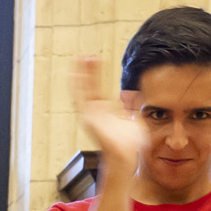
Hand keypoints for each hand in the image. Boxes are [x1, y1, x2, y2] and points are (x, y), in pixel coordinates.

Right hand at [71, 57, 145, 174]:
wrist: (127, 156)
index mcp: (105, 111)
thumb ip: (133, 105)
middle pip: (89, 86)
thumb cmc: (131, 144)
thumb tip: (135, 95)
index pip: (98, 88)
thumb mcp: (135, 119)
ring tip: (80, 58)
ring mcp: (91, 115)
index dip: (96, 74)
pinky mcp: (88, 118)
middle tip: (86, 54)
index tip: (96, 60)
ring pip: (82, 90)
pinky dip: (77, 87)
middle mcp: (96, 112)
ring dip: (81, 75)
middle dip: (87, 71)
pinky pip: (79, 100)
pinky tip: (76, 74)